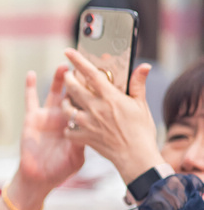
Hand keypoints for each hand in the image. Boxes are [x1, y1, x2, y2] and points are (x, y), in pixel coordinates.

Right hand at [11, 66, 84, 208]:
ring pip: (56, 92)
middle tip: (84, 63)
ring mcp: (49, 116)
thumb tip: (93, 128)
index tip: (102, 73)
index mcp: (79, 123)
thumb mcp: (78, 155)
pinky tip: (31, 74)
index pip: (89, 101)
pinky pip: (30, 99)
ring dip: (59, 78)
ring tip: (63, 66)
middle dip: (78, 78)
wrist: (40, 177)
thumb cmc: (61, 169)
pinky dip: (29, 86)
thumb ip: (85, 140)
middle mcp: (65, 116)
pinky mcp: (32, 118)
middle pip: (73, 92)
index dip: (93, 88)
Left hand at [62, 48, 163, 183]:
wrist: (136, 157)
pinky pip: (68, 130)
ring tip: (68, 99)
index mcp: (110, 98)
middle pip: (73, 88)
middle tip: (67, 74)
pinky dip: (69, 127)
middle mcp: (95, 108)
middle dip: (68, 79)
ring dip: (65, 102)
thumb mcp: (141, 105)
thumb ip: (137, 85)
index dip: (78, 61)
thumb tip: (143, 66)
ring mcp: (87, 123)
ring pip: (67, 108)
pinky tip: (72, 125)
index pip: (91, 73)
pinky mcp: (83, 137)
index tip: (68, 52)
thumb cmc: (141, 131)